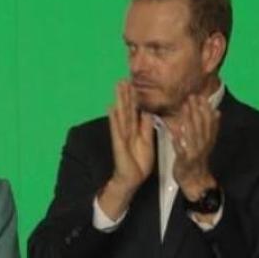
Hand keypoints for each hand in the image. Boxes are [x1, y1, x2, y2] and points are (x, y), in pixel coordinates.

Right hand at [100, 81, 155, 217]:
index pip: (134, 110)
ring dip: (120, 100)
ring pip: (122, 114)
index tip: (133, 83)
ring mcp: (122, 135)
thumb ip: (146, 126)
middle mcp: (127, 130)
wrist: (132, 178)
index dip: (134, 97)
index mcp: (135, 129)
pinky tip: (111, 107)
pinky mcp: (119, 143)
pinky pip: (117, 128)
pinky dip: (114, 118)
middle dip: (125, 94)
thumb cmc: (139, 162)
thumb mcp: (147, 141)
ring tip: (118, 87)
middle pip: (127, 108)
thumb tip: (147, 111)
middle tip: (123, 79)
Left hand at [169, 93, 220, 199]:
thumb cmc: (197, 159)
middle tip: (192, 96)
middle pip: (201, 125)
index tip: (201, 96)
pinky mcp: (185, 160)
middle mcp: (203, 143)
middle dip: (197, 110)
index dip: (205, 108)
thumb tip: (217, 111)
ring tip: (184, 107)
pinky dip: (178, 140)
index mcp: (208, 138)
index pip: (209, 121)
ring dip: (188, 119)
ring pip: (192, 133)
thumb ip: (211, 128)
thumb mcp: (206, 142)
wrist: (195, 180)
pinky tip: (174, 130)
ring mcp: (194, 152)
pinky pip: (181, 148)